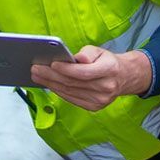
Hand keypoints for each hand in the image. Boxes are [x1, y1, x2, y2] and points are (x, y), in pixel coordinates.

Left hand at [29, 46, 151, 112]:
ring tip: (37, 76)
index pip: (83, 72)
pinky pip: (71, 99)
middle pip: (73, 83)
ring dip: (50, 84)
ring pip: (70, 92)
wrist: (123, 78)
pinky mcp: (94, 107)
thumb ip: (88, 53)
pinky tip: (49, 85)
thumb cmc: (107, 62)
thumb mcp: (100, 51)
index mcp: (110, 70)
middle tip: (35, 69)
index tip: (51, 64)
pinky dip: (58, 92)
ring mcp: (100, 100)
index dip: (66, 69)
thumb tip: (77, 59)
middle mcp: (106, 88)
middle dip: (51, 76)